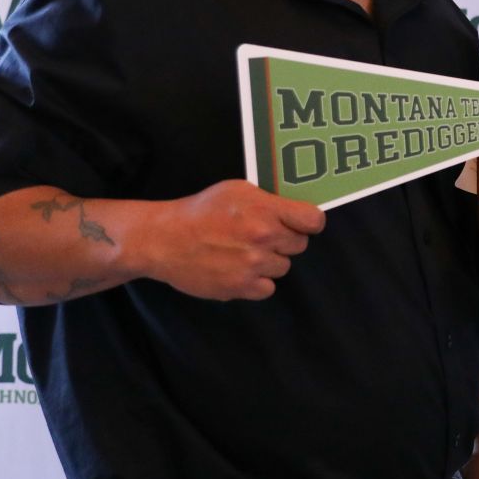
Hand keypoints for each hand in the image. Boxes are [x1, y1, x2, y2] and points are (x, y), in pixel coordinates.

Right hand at [137, 179, 327, 300]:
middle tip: (262, 236)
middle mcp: (263, 238)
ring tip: (245, 252)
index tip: (301, 223)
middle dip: (285, 240)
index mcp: (265, 210)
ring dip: (269, 261)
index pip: (313, 221)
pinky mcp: (240, 287)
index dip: (309, 223)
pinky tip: (240, 269)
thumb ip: (269, 200)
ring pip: (283, 267)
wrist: (164, 240)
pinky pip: (268, 288)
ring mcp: (252, 265)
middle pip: (299, 245)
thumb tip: (294, 210)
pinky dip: (257, 282)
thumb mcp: (237, 190)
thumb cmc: (200, 211)